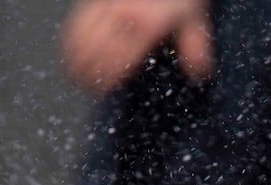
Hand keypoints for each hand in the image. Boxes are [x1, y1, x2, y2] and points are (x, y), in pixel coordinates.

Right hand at [60, 0, 213, 93]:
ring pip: (81, 35)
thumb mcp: (194, 17)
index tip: (103, 89)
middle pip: (96, 51)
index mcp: (147, 24)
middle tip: (89, 86)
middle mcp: (123, 13)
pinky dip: (72, 38)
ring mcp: (106, 3)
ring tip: (76, 73)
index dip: (107, 78)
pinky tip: (72, 50)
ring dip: (76, 57)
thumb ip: (195, 46)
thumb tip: (199, 73)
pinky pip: (77, 20)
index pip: (119, 60)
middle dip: (89, 72)